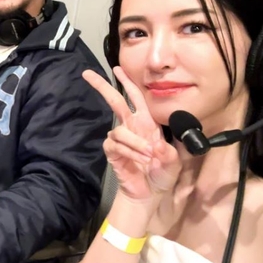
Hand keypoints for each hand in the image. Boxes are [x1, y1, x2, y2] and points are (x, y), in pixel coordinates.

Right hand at [82, 67, 180, 201]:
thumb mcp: (174, 161)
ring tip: (149, 156)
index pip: (136, 98)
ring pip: (120, 130)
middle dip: (102, 87)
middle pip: (114, 102)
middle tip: (88, 74)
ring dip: (135, 142)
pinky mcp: (113, 153)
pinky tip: (141, 161)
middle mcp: (132, 128)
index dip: (128, 83)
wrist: (151, 194)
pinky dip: (131, 152)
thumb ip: (170, 152)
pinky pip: (117, 146)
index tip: (117, 69)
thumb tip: (157, 146)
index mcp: (147, 123)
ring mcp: (121, 140)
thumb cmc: (162, 173)